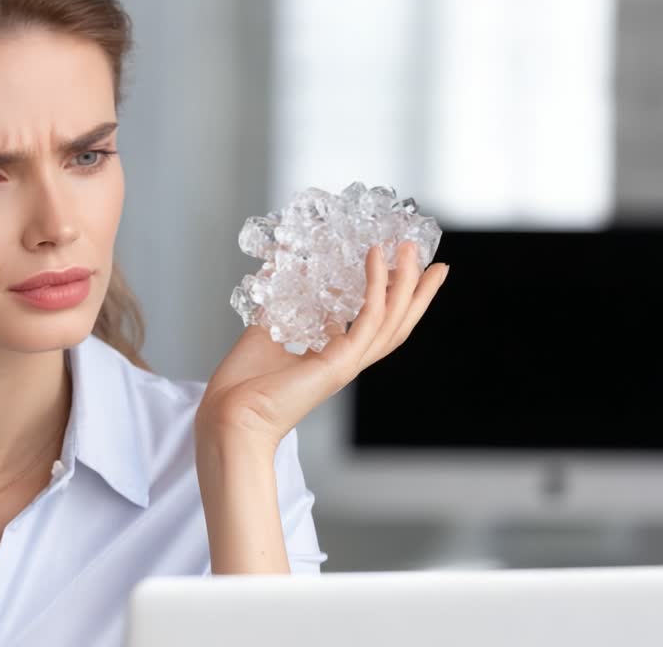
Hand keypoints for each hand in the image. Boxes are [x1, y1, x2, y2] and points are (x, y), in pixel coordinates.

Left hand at [195, 240, 448, 450]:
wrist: (230, 415)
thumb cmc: (241, 387)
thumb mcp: (265, 331)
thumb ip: (279, 304)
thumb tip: (279, 270)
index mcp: (332, 358)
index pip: (374, 326)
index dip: (390, 299)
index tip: (398, 270)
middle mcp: (346, 361)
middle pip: (395, 324)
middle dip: (416, 292)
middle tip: (432, 261)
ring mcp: (347, 364)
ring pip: (391, 320)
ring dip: (405, 282)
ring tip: (410, 249)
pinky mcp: (340, 363)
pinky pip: (368, 318)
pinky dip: (376, 286)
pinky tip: (376, 258)